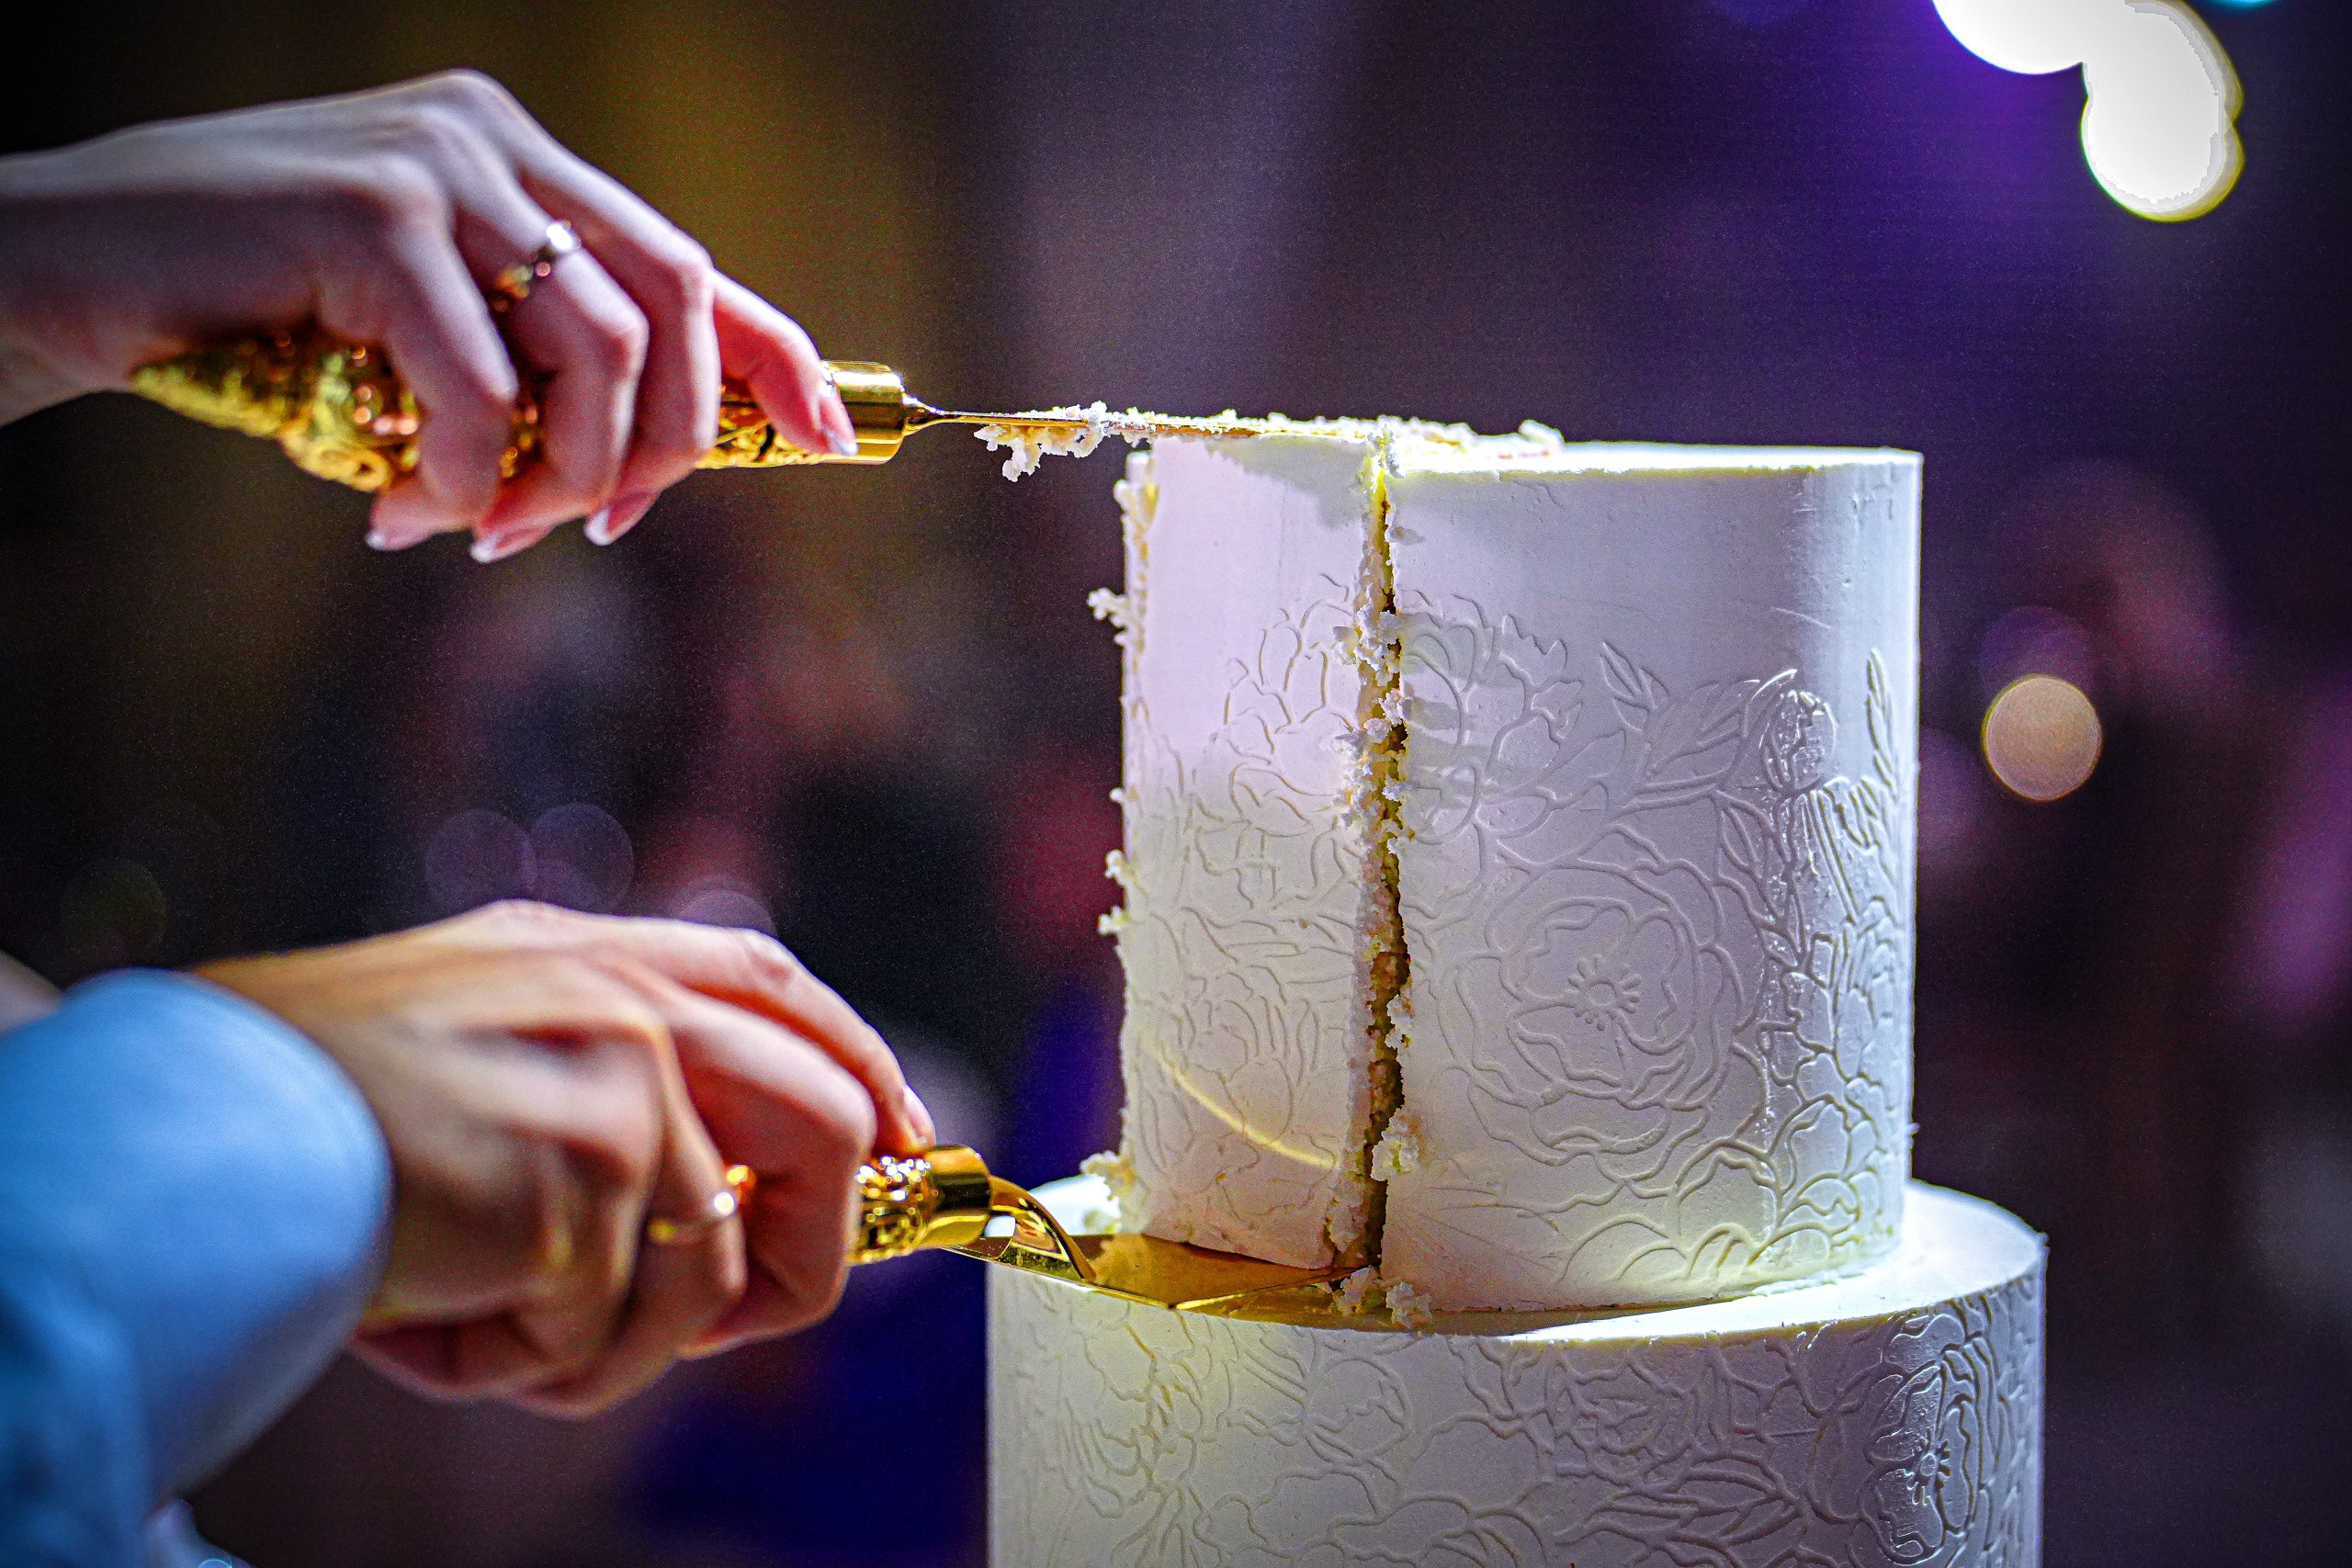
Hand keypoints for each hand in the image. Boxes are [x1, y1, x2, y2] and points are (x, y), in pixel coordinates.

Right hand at [0, 70, 855, 556]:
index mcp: (515, 156)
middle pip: (668, 307)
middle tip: (604, 524)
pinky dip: (461, 479)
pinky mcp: (372, 214)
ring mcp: (436, 165)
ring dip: (561, 477)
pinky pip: (482, 390)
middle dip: (668, 445)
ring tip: (486, 530)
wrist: (59, 268)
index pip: (685, 261)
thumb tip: (631, 470)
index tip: (828, 442)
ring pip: (594, 355)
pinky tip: (405, 514)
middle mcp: (492, 140)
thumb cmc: (237, 316)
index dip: (773, 354)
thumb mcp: (410, 334)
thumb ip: (516, 365)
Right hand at [198, 902, 932, 1414]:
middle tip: (745, 1316)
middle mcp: (620, 995)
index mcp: (588, 951)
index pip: (774, 983)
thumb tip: (719, 1194)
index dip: (859, 1064)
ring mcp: (615, 1076)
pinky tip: (432, 1321)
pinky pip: (611, 1331)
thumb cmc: (306, 1110)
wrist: (196, 1131)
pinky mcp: (588, 1172)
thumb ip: (595, 1071)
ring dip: (611, 1342)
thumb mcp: (468, 1039)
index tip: (896, 1146)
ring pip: (708, 1267)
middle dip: (811, 1247)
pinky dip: (527, 1364)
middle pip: (825, 1114)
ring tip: (493, 1329)